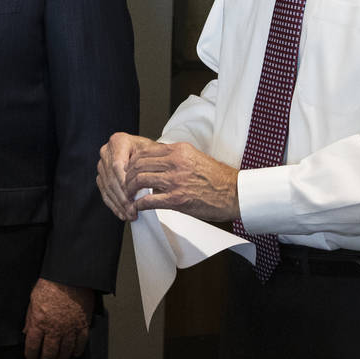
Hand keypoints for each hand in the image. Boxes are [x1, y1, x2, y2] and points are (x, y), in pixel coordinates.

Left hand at [22, 279, 93, 358]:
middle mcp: (54, 328)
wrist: (70, 275)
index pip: (32, 346)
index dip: (31, 355)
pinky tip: (73, 353)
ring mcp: (70, 328)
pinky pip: (80, 344)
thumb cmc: (51, 283)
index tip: (31, 357)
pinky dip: (77, 351)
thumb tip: (27, 332)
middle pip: (49, 353)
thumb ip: (30, 318)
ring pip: (65, 352)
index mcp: (39, 321)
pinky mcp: (82, 325)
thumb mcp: (33, 299)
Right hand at [97, 132, 156, 220]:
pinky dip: (113, 205)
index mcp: (118, 141)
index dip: (124, 182)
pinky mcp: (101, 176)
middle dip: (122, 196)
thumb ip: (149, 163)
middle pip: (111, 178)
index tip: (132, 196)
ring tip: (130, 214)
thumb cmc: (151, 152)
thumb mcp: (154, 153)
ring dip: (118, 204)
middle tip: (132, 209)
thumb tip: (146, 180)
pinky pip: (105, 192)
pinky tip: (122, 213)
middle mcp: (107, 151)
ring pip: (107, 187)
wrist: (146, 153)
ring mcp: (102, 164)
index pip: (117, 165)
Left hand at [124, 140, 239, 222]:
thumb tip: (155, 162)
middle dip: (127, 176)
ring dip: (130, 190)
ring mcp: (176, 180)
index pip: (145, 151)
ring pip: (140, 180)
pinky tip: (137, 208)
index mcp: (178, 150)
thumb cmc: (216, 177)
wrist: (235, 193)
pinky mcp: (177, 199)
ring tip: (129, 196)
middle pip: (138, 165)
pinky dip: (139, 204)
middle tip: (124, 185)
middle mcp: (175, 162)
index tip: (129, 170)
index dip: (132, 162)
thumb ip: (174, 158)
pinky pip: (149, 200)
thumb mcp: (194, 157)